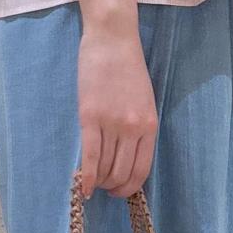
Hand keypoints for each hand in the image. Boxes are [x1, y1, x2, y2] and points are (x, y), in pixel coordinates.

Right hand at [76, 19, 157, 199]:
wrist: (113, 40)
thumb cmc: (128, 68)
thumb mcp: (144, 101)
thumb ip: (139, 127)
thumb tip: (128, 156)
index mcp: (150, 125)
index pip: (142, 169)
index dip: (130, 187)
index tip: (120, 191)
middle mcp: (133, 128)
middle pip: (122, 172)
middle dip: (113, 187)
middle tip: (105, 188)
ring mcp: (112, 123)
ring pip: (105, 167)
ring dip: (99, 181)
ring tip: (93, 183)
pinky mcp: (90, 117)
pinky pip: (90, 156)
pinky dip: (86, 176)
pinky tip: (83, 187)